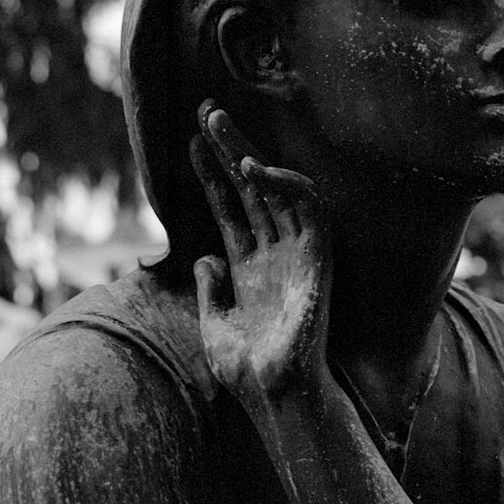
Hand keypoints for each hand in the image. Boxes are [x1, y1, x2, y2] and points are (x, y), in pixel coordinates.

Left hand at [190, 104, 330, 405]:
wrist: (275, 393)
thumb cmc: (247, 370)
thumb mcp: (214, 324)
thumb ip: (211, 289)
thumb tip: (202, 257)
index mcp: (250, 268)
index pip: (231, 208)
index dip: (210, 175)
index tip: (186, 142)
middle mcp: (274, 255)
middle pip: (250, 189)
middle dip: (227, 148)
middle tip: (204, 111)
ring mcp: (296, 255)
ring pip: (275, 189)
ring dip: (247, 152)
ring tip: (216, 123)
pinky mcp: (316, 260)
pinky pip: (308, 210)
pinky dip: (284, 184)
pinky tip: (252, 167)